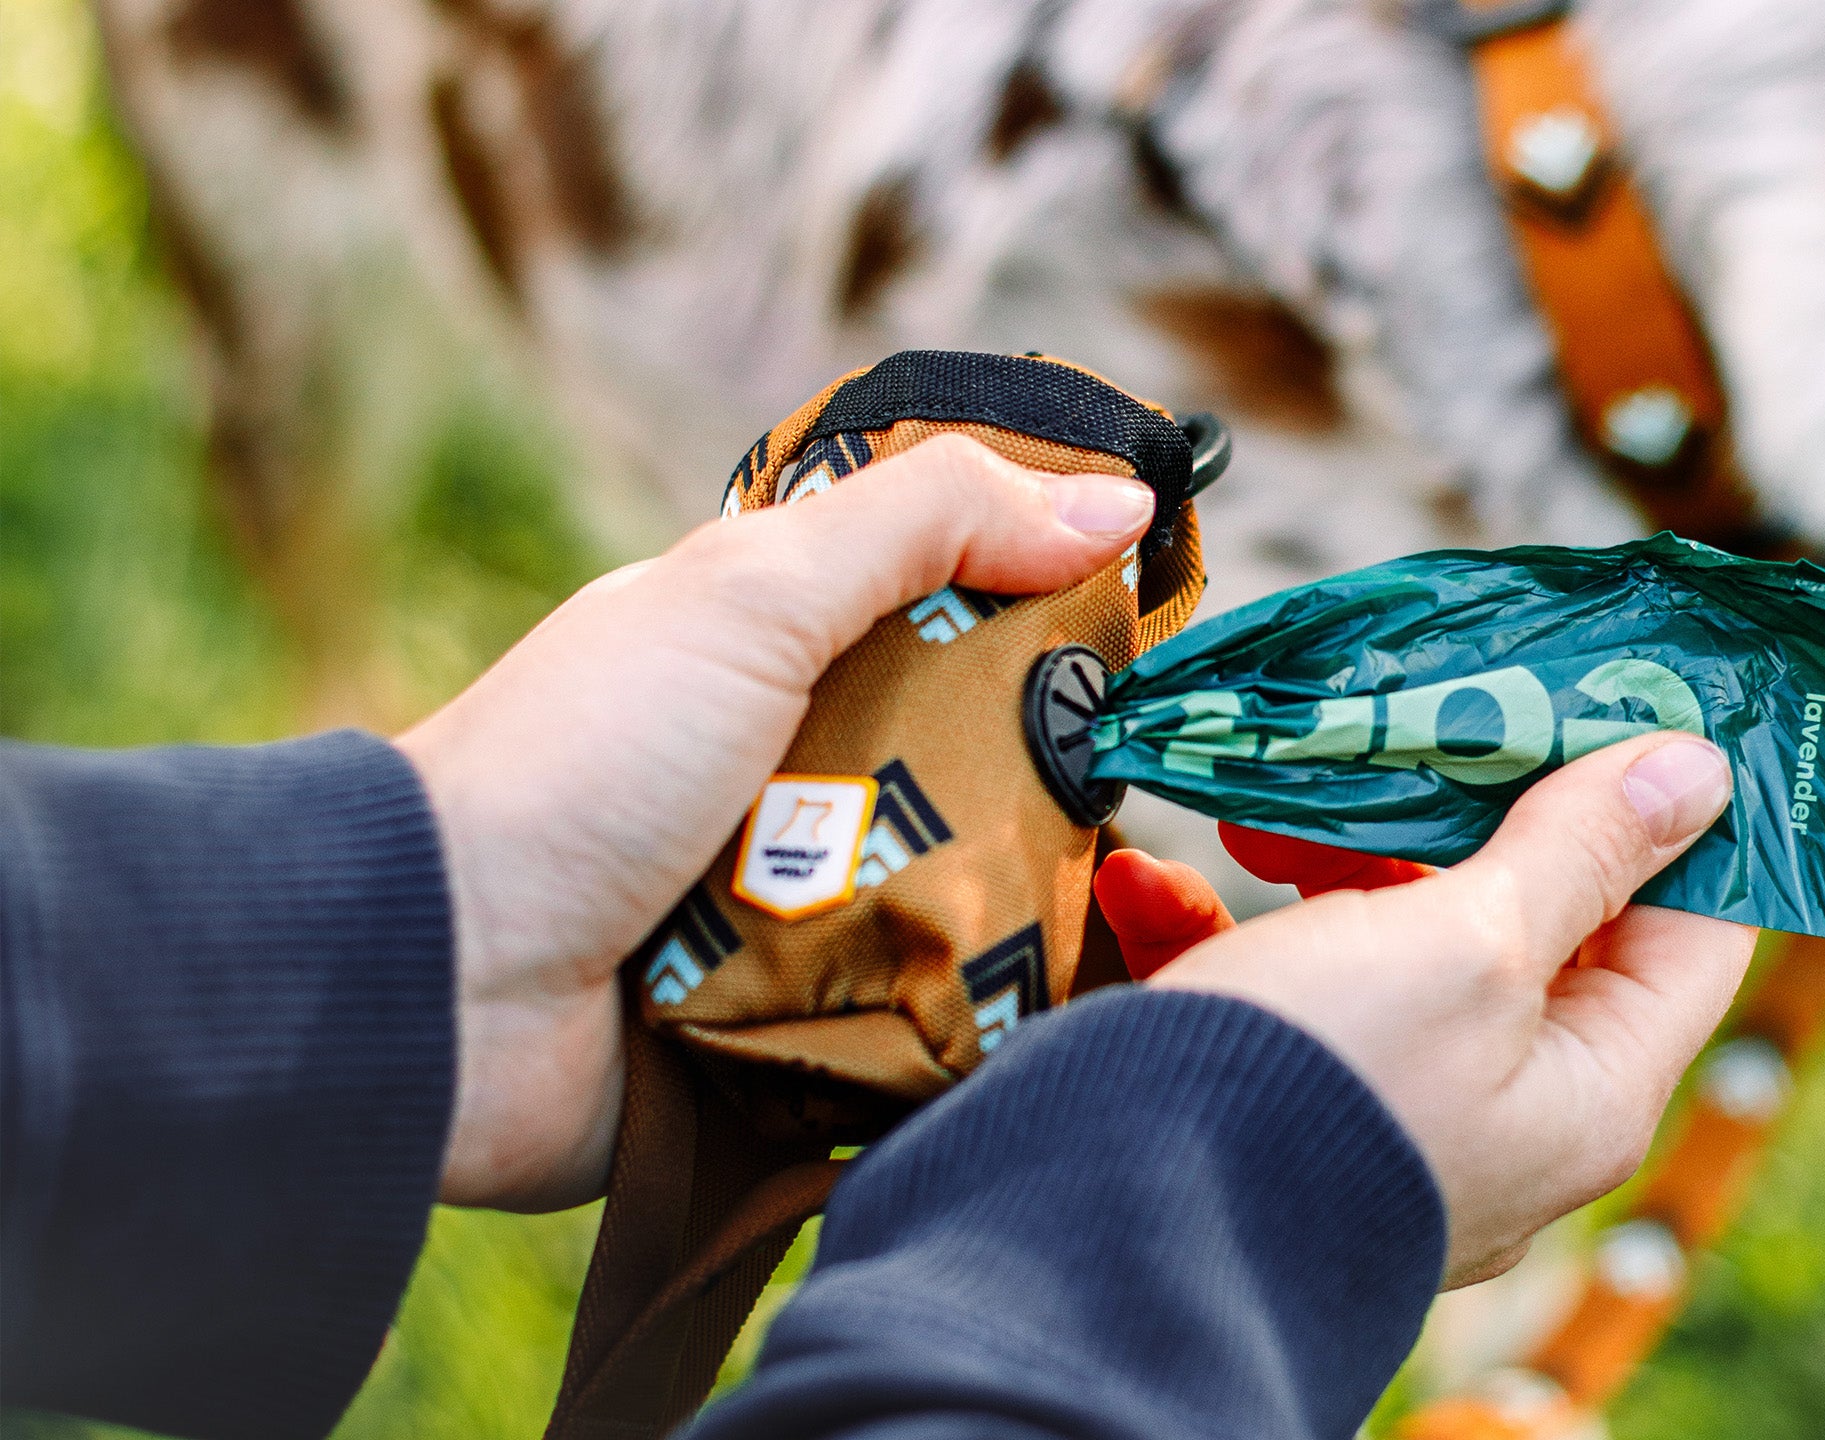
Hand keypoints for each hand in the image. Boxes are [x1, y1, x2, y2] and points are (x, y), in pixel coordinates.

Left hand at [398, 435, 1156, 1209]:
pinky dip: (976, 1010)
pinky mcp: (802, 1030)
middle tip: (1138, 799)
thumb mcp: (751, 596)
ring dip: (1026, 905)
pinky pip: (927, 1016)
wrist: (433, 989)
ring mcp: (799, 906)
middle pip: (989, 763)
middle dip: (1060, 781)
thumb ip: (927, 526)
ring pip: (973, 895)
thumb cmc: (576, 763)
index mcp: (780, 654)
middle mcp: (799, 774)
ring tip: (1115, 915)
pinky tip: (1055, 1009)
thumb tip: (1119, 498)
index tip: (1162, 633)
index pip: (959, 614)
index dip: (1057, 613)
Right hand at [1097, 734, 1756, 1286]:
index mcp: (1591, 1091)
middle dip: (1459, 818)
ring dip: (1321, 862)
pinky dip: (1217, 932)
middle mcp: (1508, 1117)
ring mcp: (1392, 1115)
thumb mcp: (1468, 942)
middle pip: (1530, 928)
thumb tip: (1698, 774)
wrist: (1117, 1232)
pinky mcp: (1282, 1109)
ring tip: (1257, 813)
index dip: (1669, 821)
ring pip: (1390, 948)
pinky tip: (1150, 884)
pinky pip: (1271, 1000)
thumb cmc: (1322, 1086)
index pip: (1691, 934)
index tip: (1616, 712)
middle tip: (1418, 724)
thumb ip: (1578, 852)